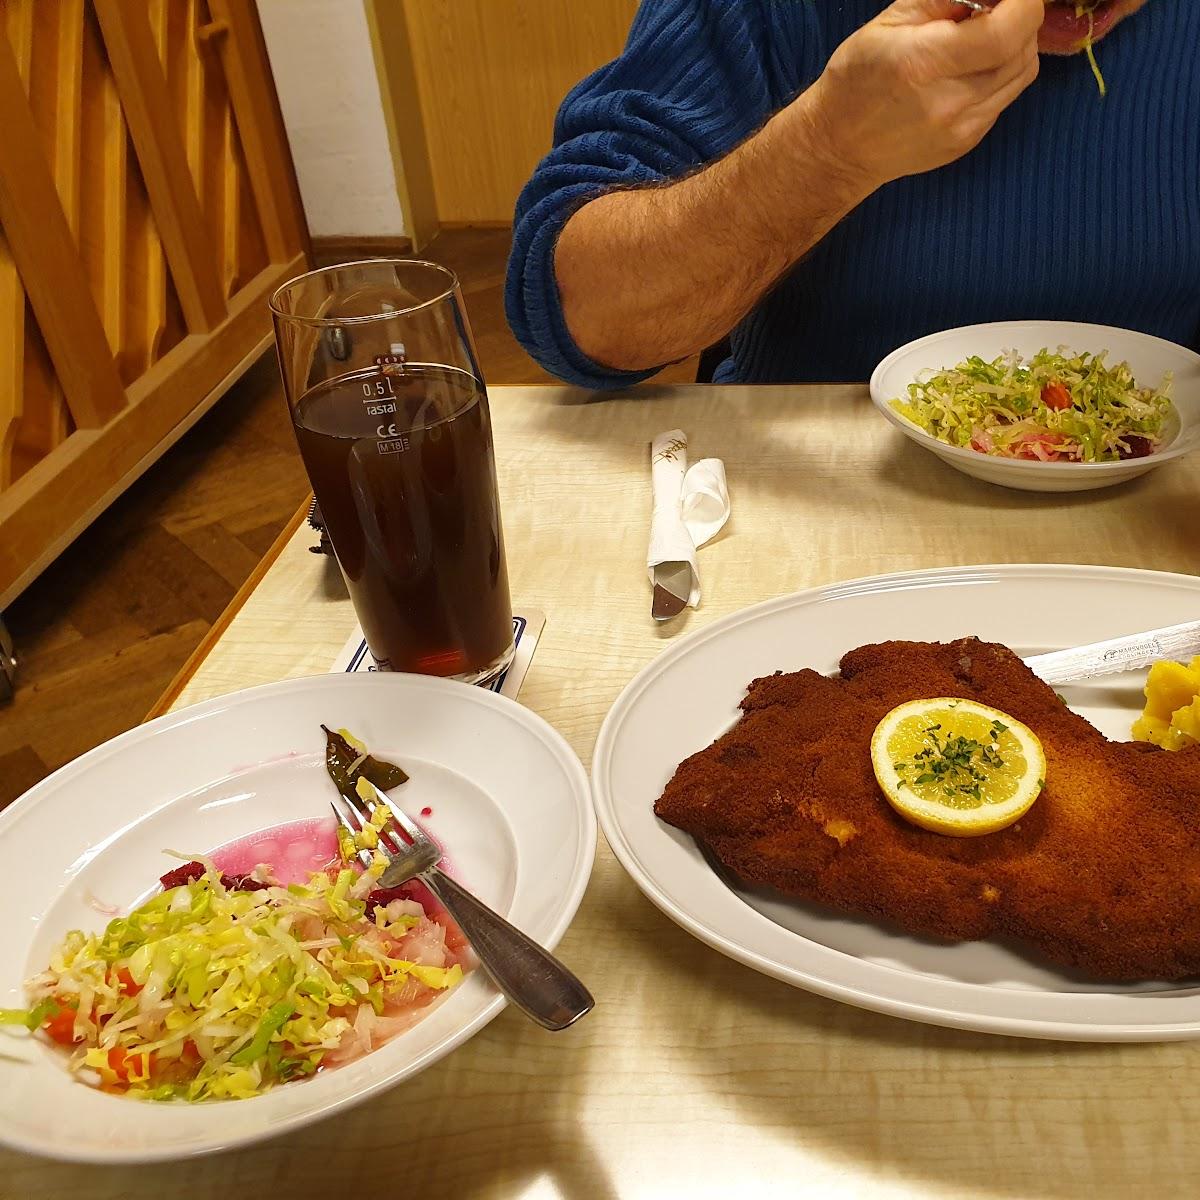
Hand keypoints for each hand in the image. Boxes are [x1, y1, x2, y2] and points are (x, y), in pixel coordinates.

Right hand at [807, 0, 1043, 190]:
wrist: (838, 147)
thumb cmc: (857, 77)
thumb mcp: (890, 20)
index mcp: (923, 63)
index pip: (1006, 32)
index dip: (1025, 4)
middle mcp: (949, 102)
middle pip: (1021, 50)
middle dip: (1020, 20)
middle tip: (995, 11)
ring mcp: (961, 128)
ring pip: (1021, 74)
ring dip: (1016, 47)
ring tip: (985, 40)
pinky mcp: (966, 142)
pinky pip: (1005, 97)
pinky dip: (1001, 75)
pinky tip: (971, 71)